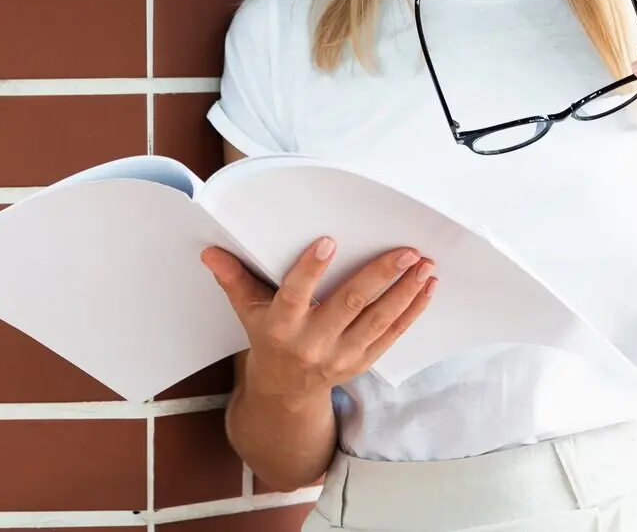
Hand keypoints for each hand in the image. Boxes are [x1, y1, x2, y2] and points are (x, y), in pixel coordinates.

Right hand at [200, 238, 436, 405]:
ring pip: (377, 320)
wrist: (284, 394)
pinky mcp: (362, 362)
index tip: (329, 242)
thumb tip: (210, 252)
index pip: (295, 295)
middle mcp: (312, 343)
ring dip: (404, 292)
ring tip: (424, 265)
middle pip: (349, 305)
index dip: (311, 270)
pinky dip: (411, 312)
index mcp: (281, 326)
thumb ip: (234, 279)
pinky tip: (425, 289)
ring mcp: (341, 355)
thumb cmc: (268, 340)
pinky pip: (391, 336)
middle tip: (406, 251)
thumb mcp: (247, 311)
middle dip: (380, 276)